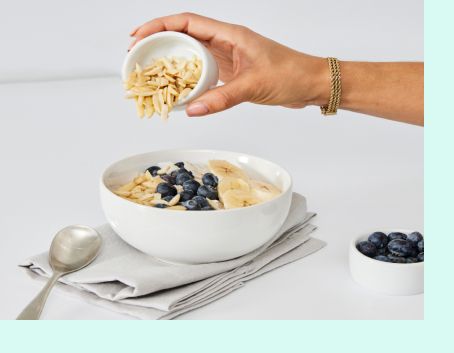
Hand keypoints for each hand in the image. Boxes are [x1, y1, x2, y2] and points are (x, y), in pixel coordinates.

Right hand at [129, 13, 327, 115]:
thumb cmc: (290, 75)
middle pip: (183, 36)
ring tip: (151, 74)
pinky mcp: (231, 74)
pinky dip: (188, 81)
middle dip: (158, 43)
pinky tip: (178, 92)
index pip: (186, 22)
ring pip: (191, 55)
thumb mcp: (253, 86)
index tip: (139, 36)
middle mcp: (225, 42)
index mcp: (229, 34)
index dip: (159, 26)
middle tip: (137, 57)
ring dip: (171, 63)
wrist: (310, 84)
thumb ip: (222, 99)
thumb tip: (193, 109)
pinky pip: (203, 74)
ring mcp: (227, 58)